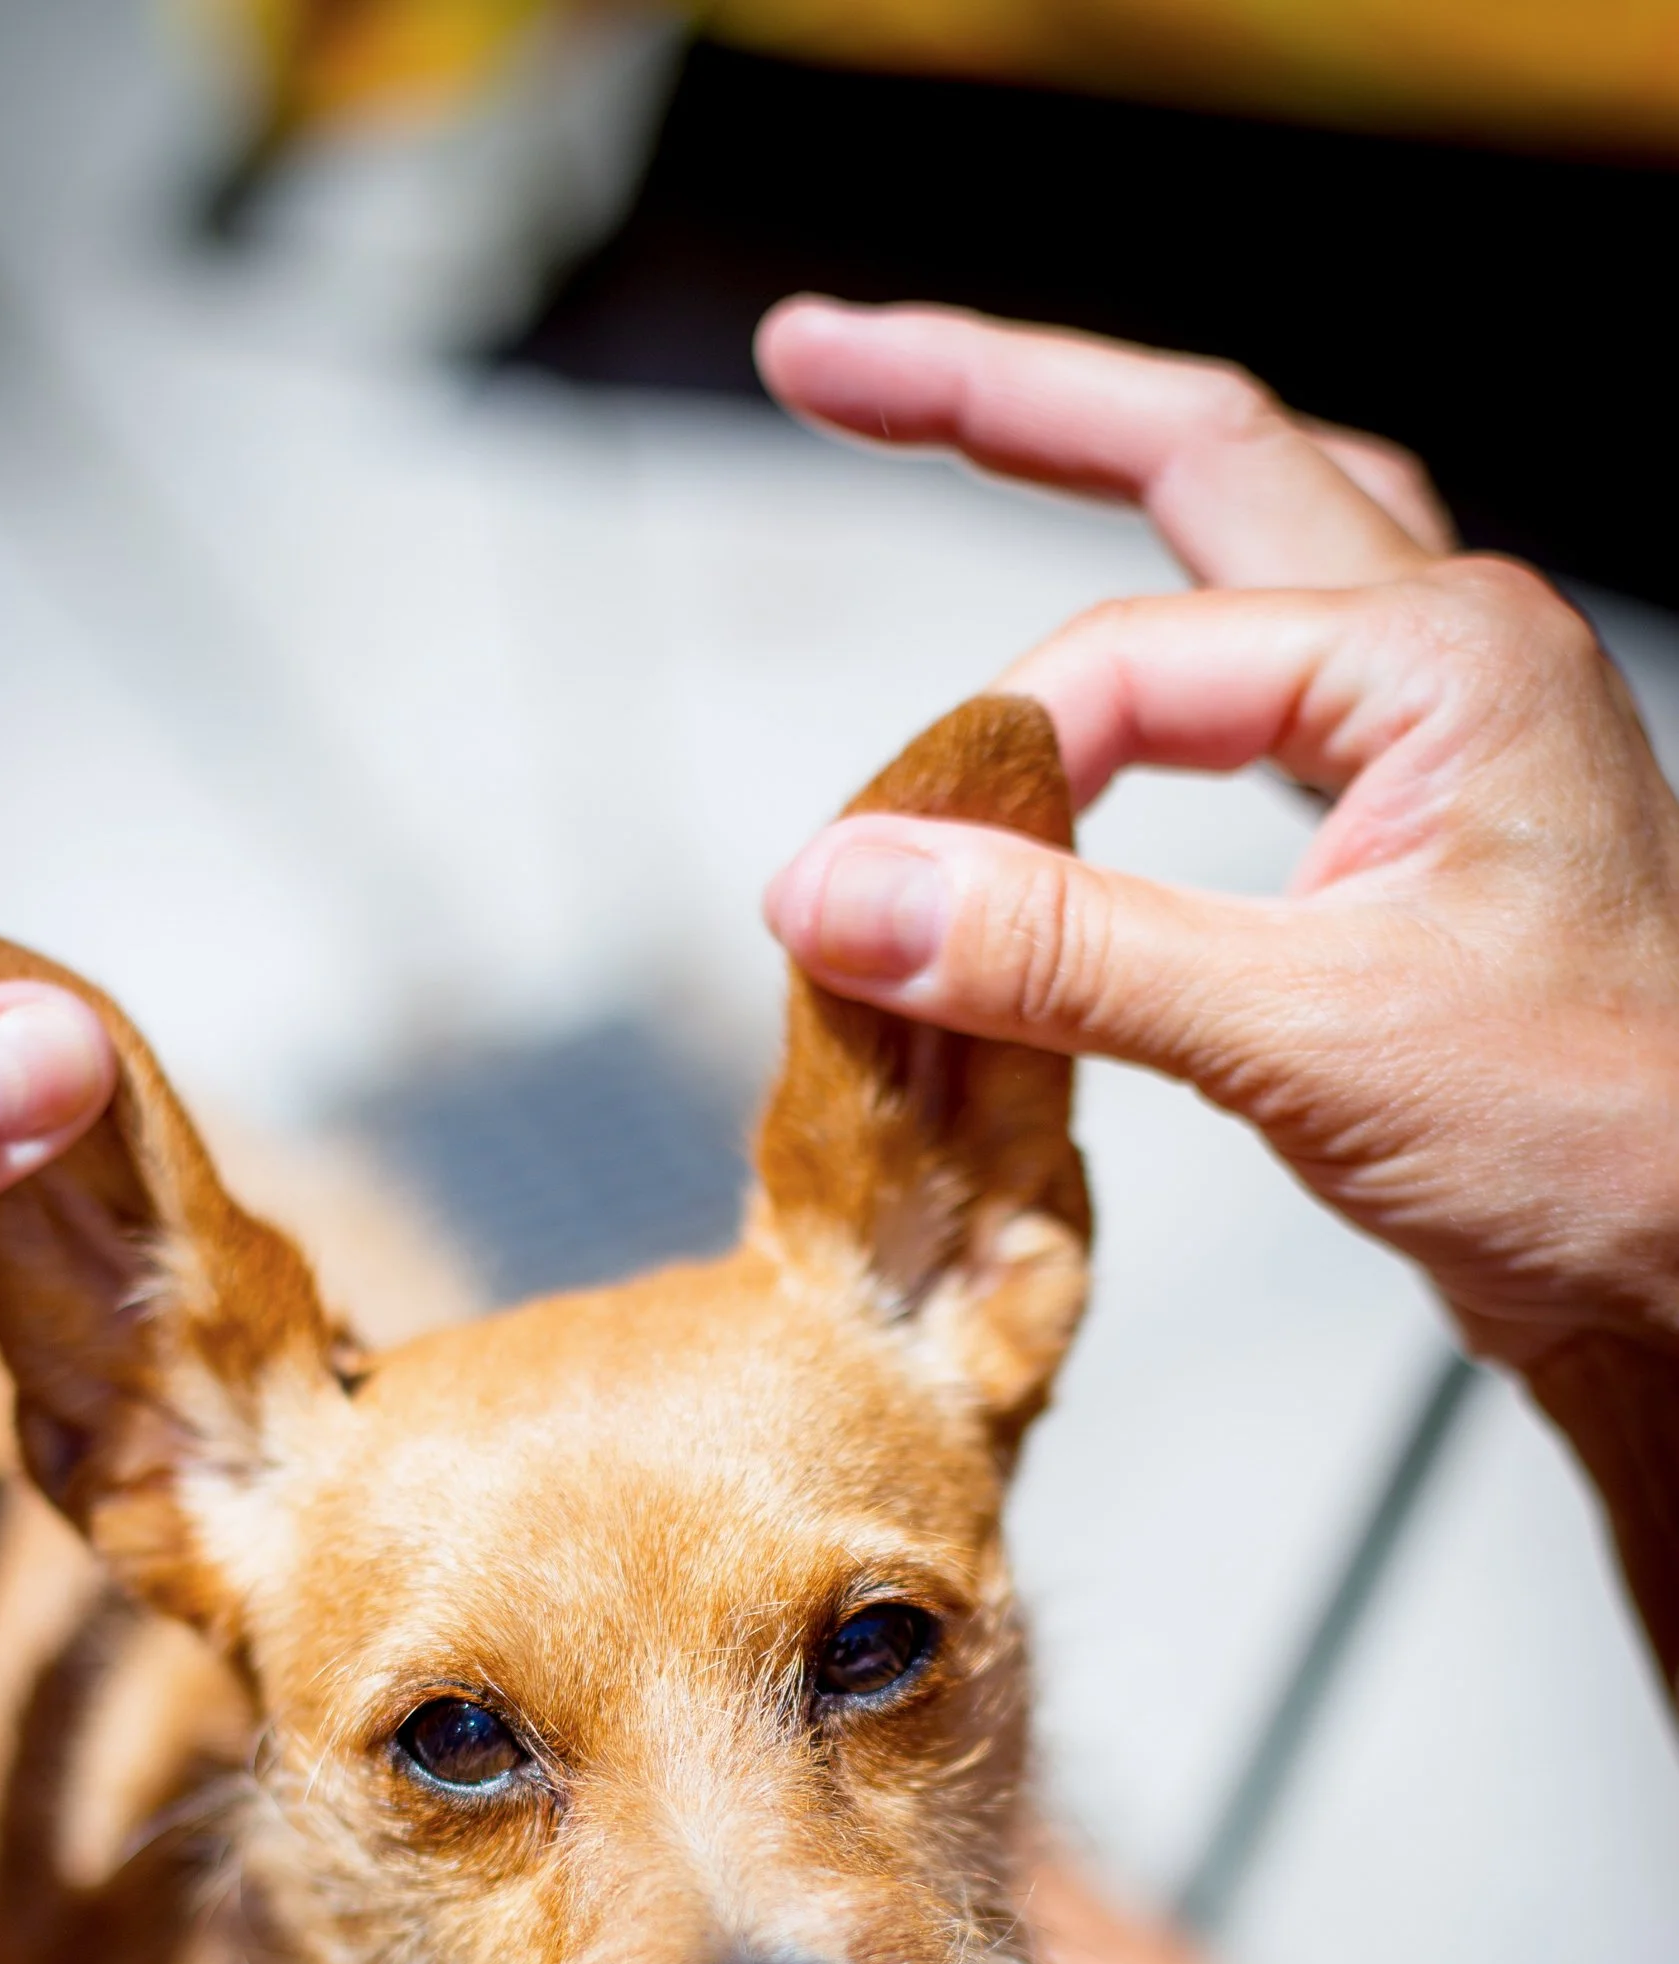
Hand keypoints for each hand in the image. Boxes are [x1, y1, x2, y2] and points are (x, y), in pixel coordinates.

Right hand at [757, 301, 1678, 1371]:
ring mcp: (1441, 730)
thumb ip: (1063, 957)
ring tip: (957, 419)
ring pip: (1244, 539)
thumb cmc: (1603, 1144)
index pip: (1128, 660)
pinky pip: (1264, 685)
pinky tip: (1101, 683)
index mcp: (1444, 657)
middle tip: (822, 361)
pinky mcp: (1416, 826)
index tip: (857, 893)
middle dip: (998, 399)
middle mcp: (1449, 652)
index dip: (977, 766)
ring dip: (1099, 473)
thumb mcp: (1310, 1042)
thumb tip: (838, 891)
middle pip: (1195, 452)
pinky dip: (1155, 663)